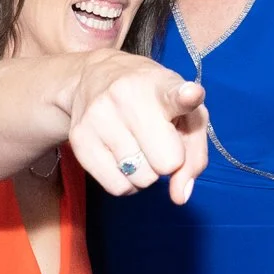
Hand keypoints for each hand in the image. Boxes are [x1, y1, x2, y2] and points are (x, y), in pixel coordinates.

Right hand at [66, 52, 209, 202]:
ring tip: (137, 146)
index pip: (176, 94)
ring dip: (146, 172)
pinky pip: (116, 187)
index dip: (186, 96)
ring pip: (141, 178)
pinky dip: (127, 183)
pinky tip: (123, 159)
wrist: (96, 78)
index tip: (190, 94)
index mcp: (162, 87)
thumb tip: (180, 195)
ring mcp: (99, 116)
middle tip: (158, 142)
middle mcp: (128, 97)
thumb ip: (194, 156)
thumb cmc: (154, 103)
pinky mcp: (79, 139)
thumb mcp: (187, 117)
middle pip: (166, 163)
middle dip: (167, 162)